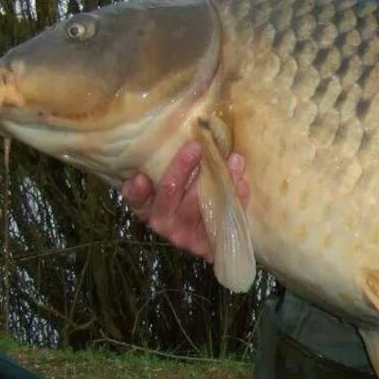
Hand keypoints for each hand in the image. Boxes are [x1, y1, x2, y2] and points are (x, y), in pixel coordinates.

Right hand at [121, 141, 248, 261]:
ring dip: (217, 180)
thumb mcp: (174, 184)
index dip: (137, 188)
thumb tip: (183, 133)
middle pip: (170, 193)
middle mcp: (162, 222)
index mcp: (148, 207)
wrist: (212, 234)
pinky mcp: (207, 245)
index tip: (141, 176)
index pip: (136, 197)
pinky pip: (222, 218)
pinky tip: (242, 181)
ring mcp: (185, 235)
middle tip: (197, 146)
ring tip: (233, 159)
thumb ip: (169, 166)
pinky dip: (234, 198)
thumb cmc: (187, 197)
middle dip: (182, 168)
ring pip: (199, 205)